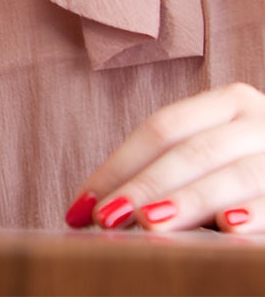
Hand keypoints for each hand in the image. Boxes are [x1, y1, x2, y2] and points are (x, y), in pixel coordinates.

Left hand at [66, 84, 264, 232]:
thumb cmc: (254, 166)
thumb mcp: (217, 152)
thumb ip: (174, 168)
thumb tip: (102, 205)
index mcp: (229, 102)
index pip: (161, 129)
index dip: (119, 165)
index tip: (83, 205)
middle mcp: (260, 118)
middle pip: (190, 151)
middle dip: (144, 187)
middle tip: (107, 219)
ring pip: (231, 174)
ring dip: (189, 202)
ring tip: (152, 223)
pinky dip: (256, 214)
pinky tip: (230, 227)